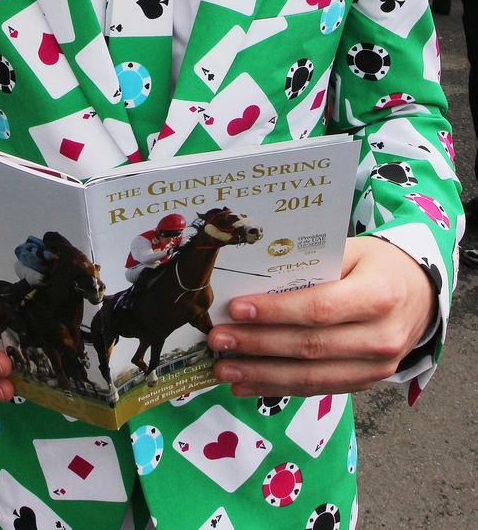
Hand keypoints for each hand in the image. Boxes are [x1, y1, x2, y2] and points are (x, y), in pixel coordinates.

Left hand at [210, 236, 435, 396]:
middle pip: (309, 347)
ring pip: (310, 376)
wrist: (420, 292)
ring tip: (224, 368)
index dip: (275, 313)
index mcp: (378, 295)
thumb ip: (312, 263)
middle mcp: (381, 337)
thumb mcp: (352, 250)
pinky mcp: (366, 383)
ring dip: (261, 374)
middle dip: (257, 345)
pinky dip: (278, 387)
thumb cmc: (378, 264)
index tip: (236, 309)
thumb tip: (256, 277)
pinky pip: (317, 388)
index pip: (318, 308)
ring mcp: (376, 367)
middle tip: (218, 340)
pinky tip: (247, 383)